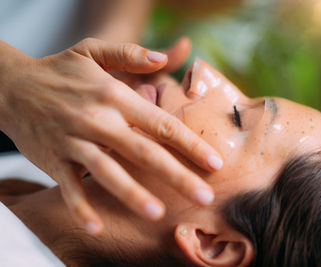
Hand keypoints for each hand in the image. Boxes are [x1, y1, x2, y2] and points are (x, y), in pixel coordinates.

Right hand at [0, 38, 221, 234]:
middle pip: (144, 152)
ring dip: (132, 194)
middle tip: (204, 197)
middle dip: (177, 176)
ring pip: (108, 172)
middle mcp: (98, 120)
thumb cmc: (60, 70)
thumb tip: (164, 58)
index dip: (190, 144)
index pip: (161, 124)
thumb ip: (130, 53)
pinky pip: (69, 188)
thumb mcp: (93, 50)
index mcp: (114, 96)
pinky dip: (81, 208)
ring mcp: (74, 142)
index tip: (214, 164)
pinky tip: (98, 227)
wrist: (11, 86)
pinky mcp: (53, 160)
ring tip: (157, 213)